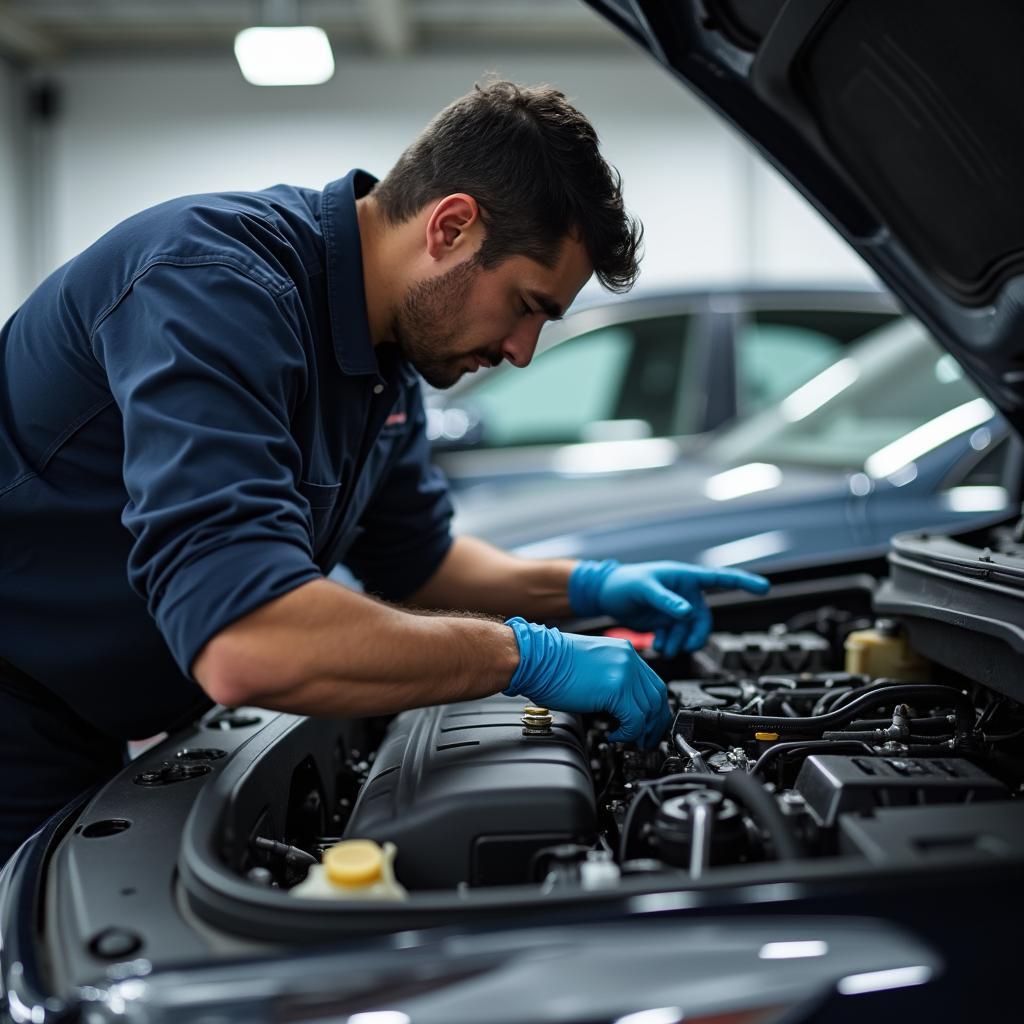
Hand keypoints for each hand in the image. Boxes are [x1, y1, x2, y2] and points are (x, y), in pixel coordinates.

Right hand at [503, 617, 670, 748]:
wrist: (536, 658)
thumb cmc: (551, 663)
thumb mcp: (591, 666)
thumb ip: (612, 680)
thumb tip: (620, 704)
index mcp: (623, 652)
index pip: (652, 682)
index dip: (654, 707)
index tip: (650, 721)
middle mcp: (628, 659)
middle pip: (657, 696)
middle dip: (655, 722)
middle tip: (648, 738)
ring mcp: (624, 673)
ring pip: (649, 710)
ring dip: (643, 730)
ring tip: (633, 741)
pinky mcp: (616, 690)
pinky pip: (634, 719)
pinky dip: (629, 733)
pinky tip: (616, 736)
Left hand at [569, 559, 769, 657]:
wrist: (606, 594)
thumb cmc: (625, 582)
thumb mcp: (645, 589)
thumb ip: (666, 601)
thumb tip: (686, 612)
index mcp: (685, 577)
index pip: (720, 579)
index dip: (744, 582)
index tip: (764, 588)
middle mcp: (686, 593)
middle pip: (705, 618)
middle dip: (696, 634)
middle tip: (684, 645)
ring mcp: (678, 609)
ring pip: (691, 631)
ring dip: (681, 642)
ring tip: (663, 646)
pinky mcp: (668, 622)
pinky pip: (678, 637)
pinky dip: (671, 644)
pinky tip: (658, 645)